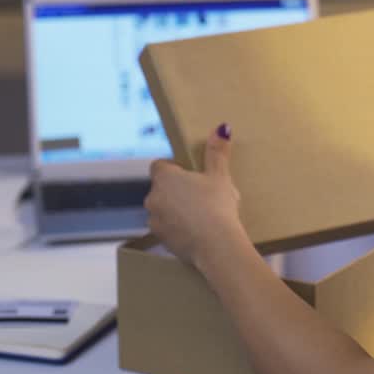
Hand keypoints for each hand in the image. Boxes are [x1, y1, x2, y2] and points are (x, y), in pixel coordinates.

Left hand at [145, 124, 245, 270]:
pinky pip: (166, 228)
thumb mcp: (220, 176)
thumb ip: (217, 152)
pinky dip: (176, 228)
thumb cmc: (217, 207)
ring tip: (199, 216)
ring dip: (174, 210)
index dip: (174, 168)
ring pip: (162, 209)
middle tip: (200, 195)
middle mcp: (153, 197)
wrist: (216, 246)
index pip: (160, 165)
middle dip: (176, 190)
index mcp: (165, 177)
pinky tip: (196, 232)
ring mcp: (154, 220)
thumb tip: (221, 128)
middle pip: (161, 188)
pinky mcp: (160, 239)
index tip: (191, 175)